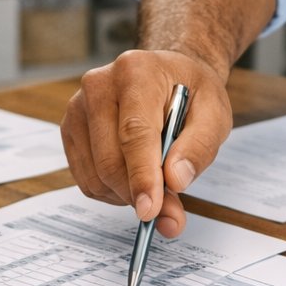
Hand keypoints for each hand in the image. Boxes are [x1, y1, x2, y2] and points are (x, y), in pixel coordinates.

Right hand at [61, 50, 232, 237]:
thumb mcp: (214, 114)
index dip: (142, 176)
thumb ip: (198, 148)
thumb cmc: (190, 92)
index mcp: (136, 72)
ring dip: (126, 194)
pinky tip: (133, 176)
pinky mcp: (71, 130)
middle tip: (169, 213)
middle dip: (138, 194)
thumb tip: (175, 182)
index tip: (151, 210)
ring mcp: (78, 108)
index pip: (134, 133)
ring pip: (95, 176)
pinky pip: (86, 179)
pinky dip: (112, 192)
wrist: (167, 74)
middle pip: (109, 160)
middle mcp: (99, 86)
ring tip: (155, 181)